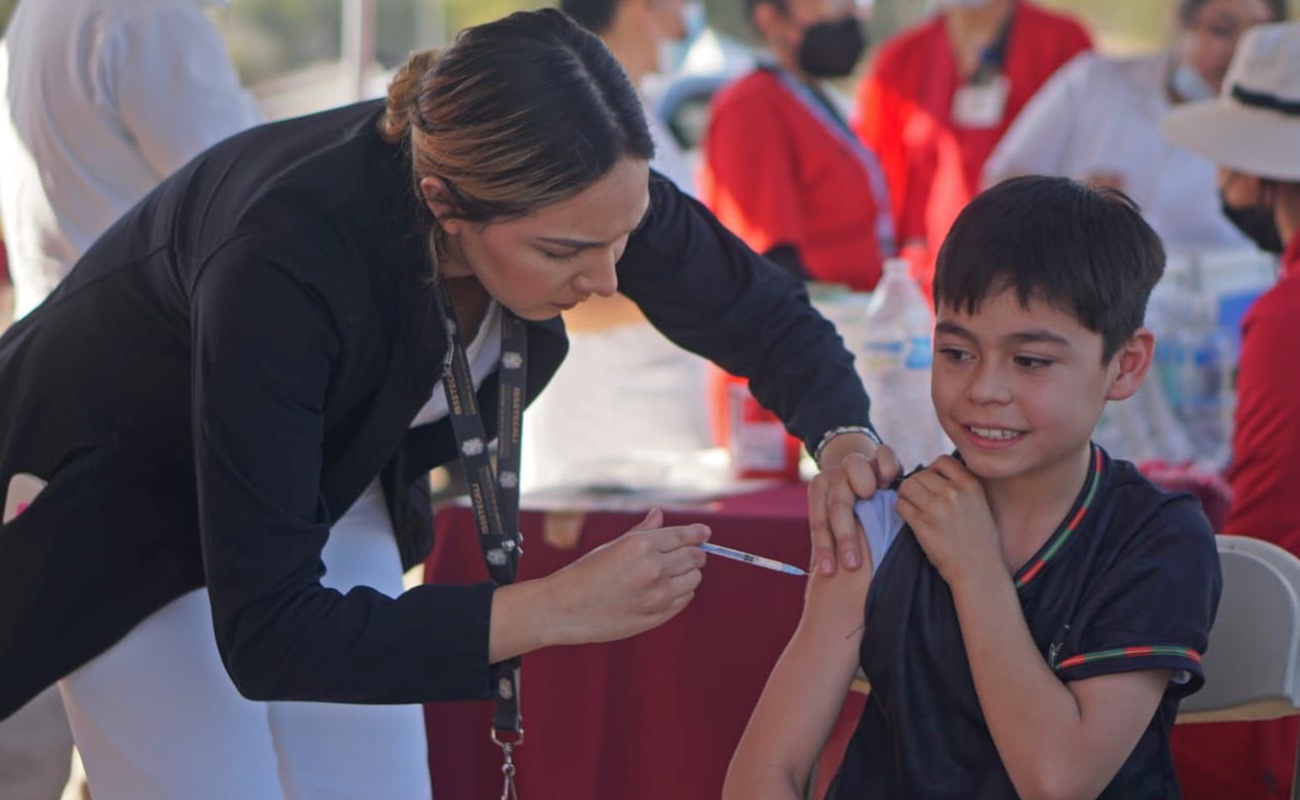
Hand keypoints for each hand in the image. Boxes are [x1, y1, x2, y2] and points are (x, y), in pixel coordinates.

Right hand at [543, 508, 709, 645]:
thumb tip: (660, 515)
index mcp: (641, 546)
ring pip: (694, 579)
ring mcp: (657, 595)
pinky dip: (681, 592)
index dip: (698, 533)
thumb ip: (642, 531)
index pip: (684, 536)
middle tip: (690, 553)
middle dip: (695, 553)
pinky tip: (665, 589)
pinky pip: (684, 599)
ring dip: (689, 573)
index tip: (705, 533)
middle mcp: (654, 569)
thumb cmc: (585, 573)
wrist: (565, 609)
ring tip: (672, 573)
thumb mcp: (612, 546)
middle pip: (695, 557)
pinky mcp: (657, 616)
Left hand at [809, 434, 900, 575]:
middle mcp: (834, 475)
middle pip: (838, 503)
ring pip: (855, 467)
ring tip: (871, 497)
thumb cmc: (849, 503)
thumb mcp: (834, 518)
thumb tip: (820, 578)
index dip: (823, 548)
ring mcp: (856, 462)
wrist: (859, 465)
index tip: (828, 572)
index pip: (819, 521)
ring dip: (862, 484)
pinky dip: (886, 467)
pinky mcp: (878, 453)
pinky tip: (891, 482)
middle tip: (853, 564)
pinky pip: (883, 454)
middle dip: (845, 536)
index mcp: (819, 490)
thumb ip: (830, 539)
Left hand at [894, 455, 1001, 585]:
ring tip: (914, 507)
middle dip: (917, 485)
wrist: (979, 569)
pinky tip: (911, 518)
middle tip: (920, 500)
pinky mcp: (922, 524)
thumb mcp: (979, 503)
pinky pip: (901, 505)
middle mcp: (953, 492)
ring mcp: (936, 508)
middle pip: (919, 474)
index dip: (933, 470)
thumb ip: (961, 486)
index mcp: (970, 484)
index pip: (941, 461)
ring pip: (906, 486)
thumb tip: (934, 473)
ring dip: (906, 495)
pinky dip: (902, 509)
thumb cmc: (980, 539)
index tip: (933, 484)